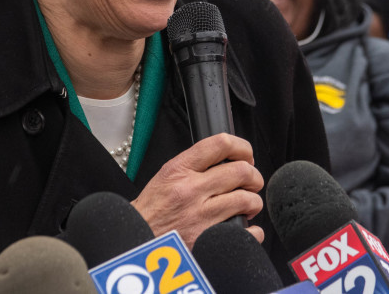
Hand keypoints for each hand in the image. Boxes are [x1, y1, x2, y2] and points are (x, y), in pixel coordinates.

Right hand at [131, 133, 264, 246]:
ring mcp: (201, 217)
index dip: (241, 147)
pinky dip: (252, 231)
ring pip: (247, 200)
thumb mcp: (164, 178)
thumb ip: (191, 167)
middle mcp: (191, 191)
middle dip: (253, 176)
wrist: (135, 244)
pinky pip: (247, 232)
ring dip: (253, 202)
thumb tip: (225, 161)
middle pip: (241, 171)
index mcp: (178, 171)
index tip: (246, 155)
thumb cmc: (149, 214)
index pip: (219, 144)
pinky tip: (245, 229)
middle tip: (250, 182)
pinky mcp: (208, 242)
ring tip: (247, 206)